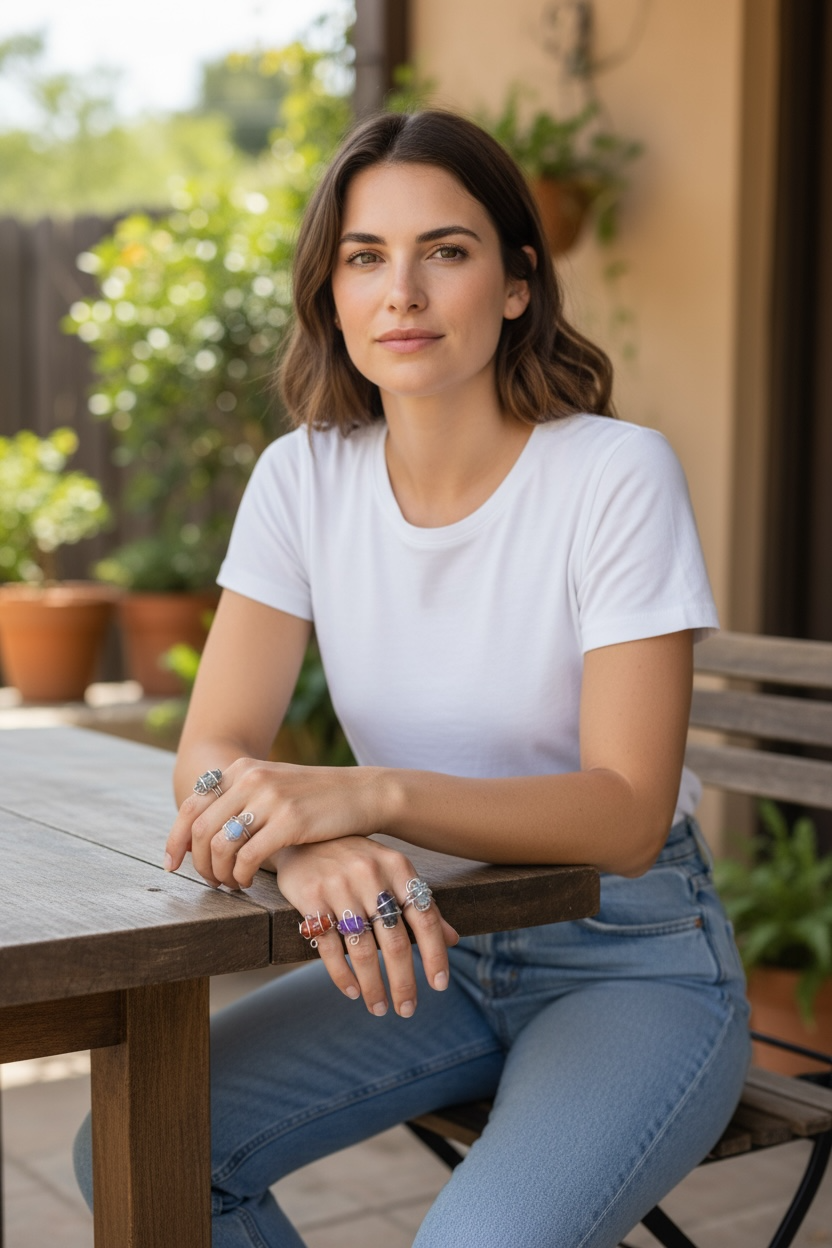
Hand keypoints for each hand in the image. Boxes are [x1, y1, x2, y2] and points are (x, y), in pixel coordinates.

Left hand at [165, 757, 389, 888]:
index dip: (175, 839)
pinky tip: (248, 883)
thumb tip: (199, 835)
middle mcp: (251, 779)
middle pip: (202, 829)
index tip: (171, 865)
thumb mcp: (272, 788)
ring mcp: (270, 798)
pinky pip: (248, 857)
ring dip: (219, 873)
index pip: (191, 806)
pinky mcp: (290, 821)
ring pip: (222, 845)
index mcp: (242, 769)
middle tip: (211, 882)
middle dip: (200, 863)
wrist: (362, 793)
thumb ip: (238, 802)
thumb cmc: (314, 799)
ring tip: (231, 885)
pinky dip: (240, 876)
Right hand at [277, 836, 458, 1017]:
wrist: (304, 835)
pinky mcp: (311, 898)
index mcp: (398, 867)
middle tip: (407, 1009)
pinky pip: (329, 947)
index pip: (425, 918)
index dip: (435, 955)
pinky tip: (353, 991)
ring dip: (373, 986)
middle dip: (403, 981)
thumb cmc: (357, 858)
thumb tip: (454, 939)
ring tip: (379, 1008)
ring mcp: (339, 886)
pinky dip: (342, 975)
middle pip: (395, 941)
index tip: (439, 985)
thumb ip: (421, 903)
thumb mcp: (393, 871)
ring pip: (362, 950)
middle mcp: (370, 875)